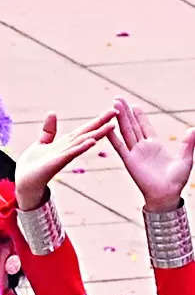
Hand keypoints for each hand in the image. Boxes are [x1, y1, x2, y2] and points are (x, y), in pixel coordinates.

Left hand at [15, 111, 115, 214]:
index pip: (84, 130)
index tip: (112, 111)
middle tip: (118, 113)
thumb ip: (49, 130)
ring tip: (111, 126)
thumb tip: (52, 113)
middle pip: (88, 134)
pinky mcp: (55, 163)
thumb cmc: (33, 166)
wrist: (23, 184)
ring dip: (97, 134)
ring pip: (83, 143)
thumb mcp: (42, 143)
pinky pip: (70, 153)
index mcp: (66, 144)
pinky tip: (91, 142)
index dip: (97, 120)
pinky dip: (81, 147)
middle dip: (102, 124)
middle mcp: (68, 149)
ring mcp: (63, 156)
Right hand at [110, 99, 194, 213]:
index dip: (139, 116)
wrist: (167, 195)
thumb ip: (188, 143)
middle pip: (132, 126)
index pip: (144, 127)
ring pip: (126, 132)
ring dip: (119, 119)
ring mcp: (136, 154)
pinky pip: (121, 148)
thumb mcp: (186, 158)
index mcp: (155, 145)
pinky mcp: (130, 162)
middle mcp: (143, 148)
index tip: (133, 105)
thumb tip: (192, 130)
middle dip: (125, 112)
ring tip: (113, 106)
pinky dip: (114, 138)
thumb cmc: (177, 180)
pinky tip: (108, 128)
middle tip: (118, 99)